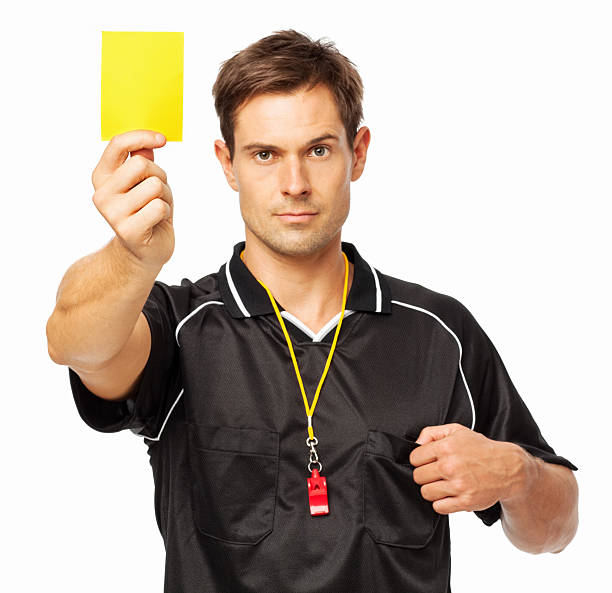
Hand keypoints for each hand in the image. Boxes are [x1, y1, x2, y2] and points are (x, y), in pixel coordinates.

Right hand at [91, 129, 174, 270]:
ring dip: (165, 196)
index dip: (142, 136)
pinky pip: (159, 207)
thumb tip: (150, 139)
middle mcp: (102, 194)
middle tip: (157, 192)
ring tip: (156, 208)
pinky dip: (166, 212)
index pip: (118, 144)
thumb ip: (142, 158)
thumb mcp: (144, 181)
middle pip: (141, 164)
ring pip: (154, 186)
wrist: (145, 250)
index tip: (161, 139)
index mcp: (102, 177)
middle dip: (159, 175)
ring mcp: (113, 213)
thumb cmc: (146, 211)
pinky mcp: (128, 230)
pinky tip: (157, 222)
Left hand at [408, 423, 526, 514]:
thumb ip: (431, 433)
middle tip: (437, 473)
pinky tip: (450, 494)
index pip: (414, 458)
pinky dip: (442, 503)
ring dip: (432, 490)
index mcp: (446, 447)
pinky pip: (439, 507)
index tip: (428, 461)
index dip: (420, 460)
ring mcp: (458, 485)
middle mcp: (450, 466)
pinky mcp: (466, 502)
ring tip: (443, 484)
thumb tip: (416, 444)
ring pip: (426, 493)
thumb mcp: (457, 430)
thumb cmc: (480, 449)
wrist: (508, 468)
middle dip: (425, 475)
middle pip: (418, 477)